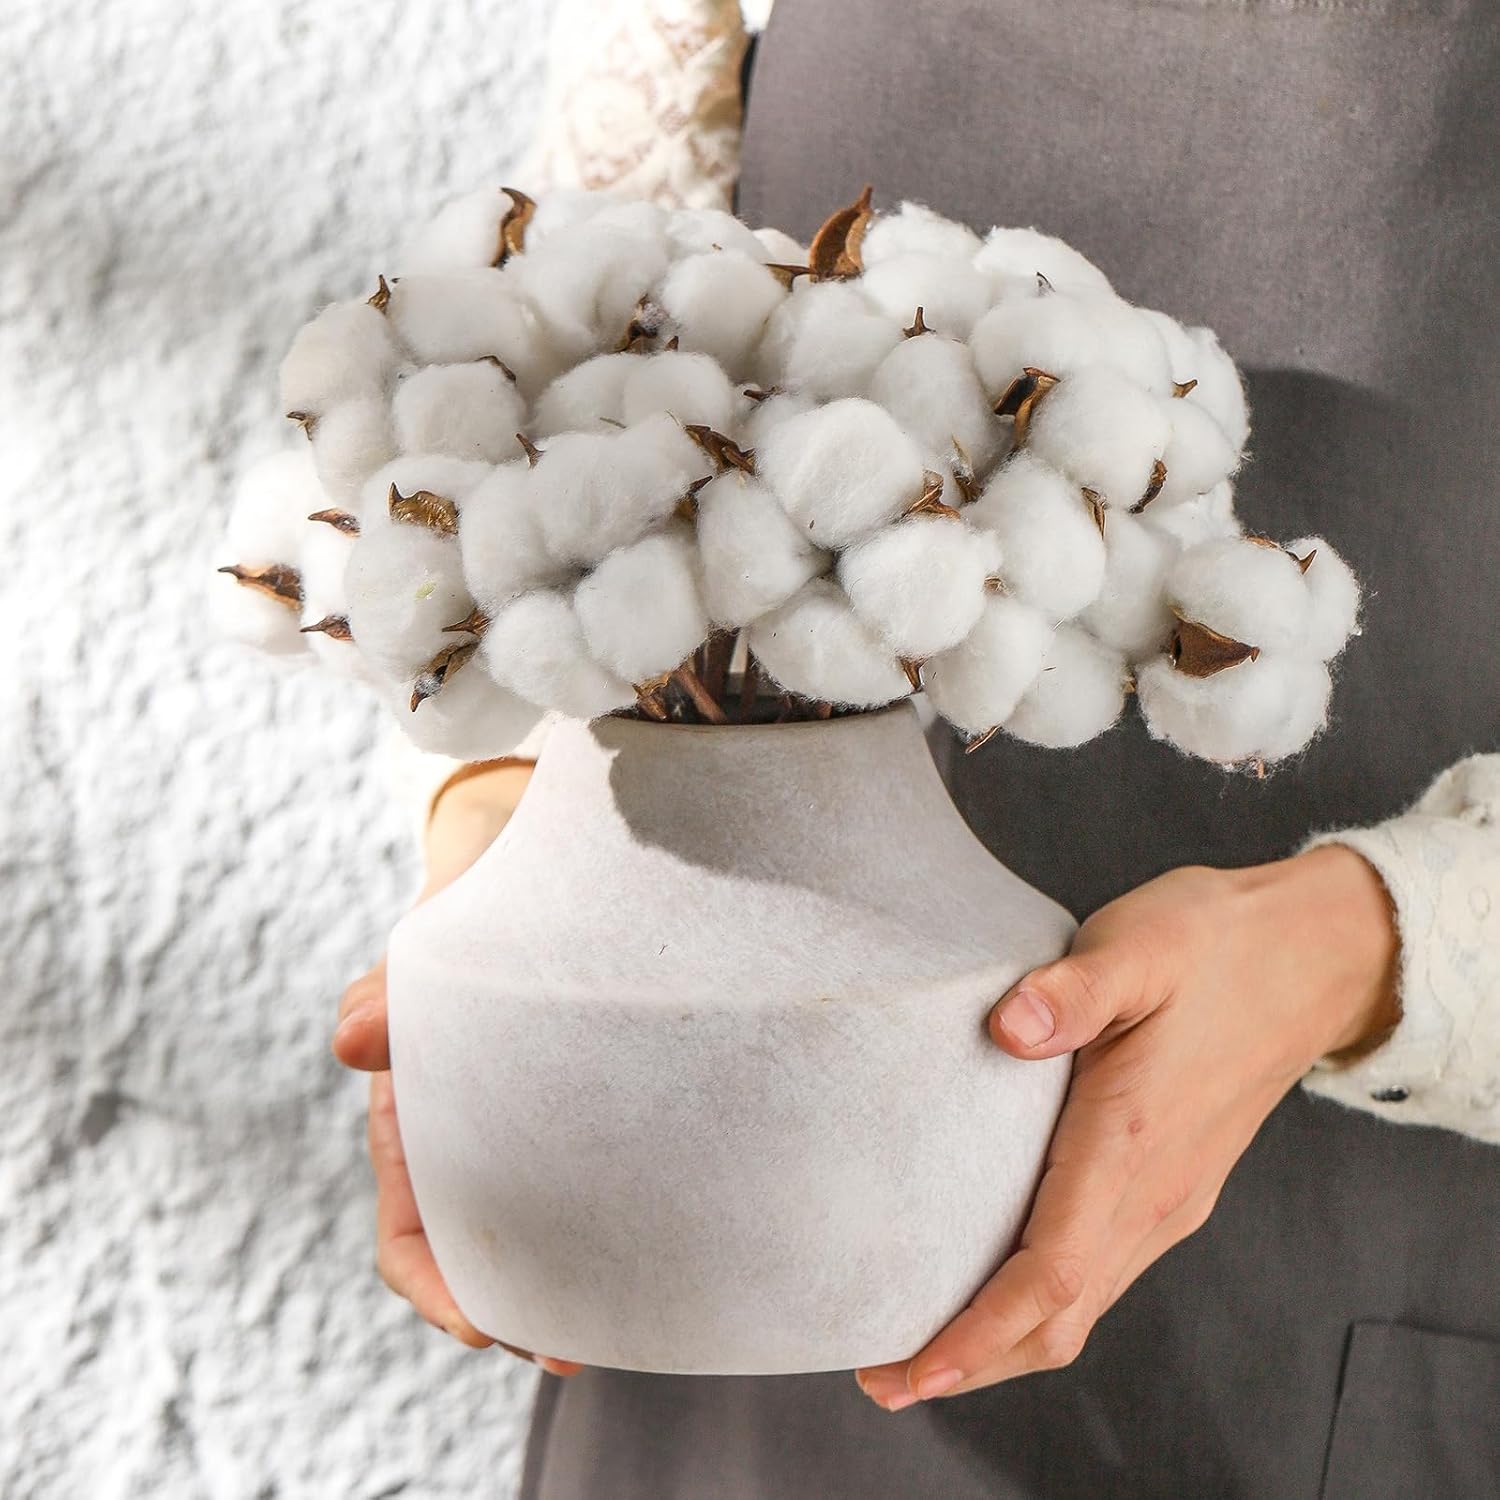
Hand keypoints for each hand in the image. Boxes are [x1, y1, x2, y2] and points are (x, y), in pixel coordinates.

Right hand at [333, 761, 583, 1376]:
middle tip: (577, 1349)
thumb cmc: (462, 929)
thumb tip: (352, 1042)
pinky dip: (616, 1222)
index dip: (436, 1292)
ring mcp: (527, 1138)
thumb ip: (384, 996)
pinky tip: (667, 1234)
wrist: (526, 886)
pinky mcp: (587, 1118)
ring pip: (542, 1234)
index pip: (407, 1241)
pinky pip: (594, 1184)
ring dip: (572, 1284)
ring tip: (632, 1315)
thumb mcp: (418, 960)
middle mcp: (467, 1149)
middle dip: (519, 1313)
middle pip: (482, 1260)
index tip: (484, 1329)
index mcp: (413, 1133)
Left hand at [857, 845, 1400, 1409]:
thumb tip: (1009, 1026)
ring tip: (920, 1348)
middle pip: (1058, 1318)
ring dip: (1002, 1342)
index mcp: (1134, 1140)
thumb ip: (1075, 989)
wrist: (1315, 956)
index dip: (977, 1332)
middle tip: (881, 1378)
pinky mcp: (1172, 1185)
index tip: (911, 1370)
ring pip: (1081, 1306)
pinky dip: (1040, 1305)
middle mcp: (1155, 1191)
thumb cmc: (1219, 944)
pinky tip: (994, 1287)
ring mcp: (1169, 1196)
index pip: (1050, 1272)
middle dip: (970, 1360)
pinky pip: (1099, 1272)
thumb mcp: (1141, 944)